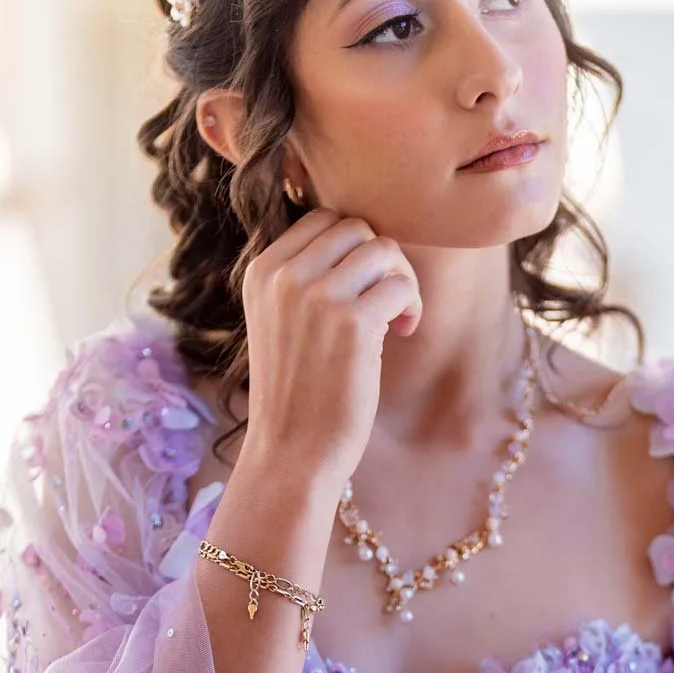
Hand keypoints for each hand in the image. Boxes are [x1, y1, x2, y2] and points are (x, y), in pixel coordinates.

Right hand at [237, 209, 422, 488]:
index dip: (352, 247)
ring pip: (383, 249)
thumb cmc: (294, 394)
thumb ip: (304, 279)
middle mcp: (284, 275)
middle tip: (385, 302)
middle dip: (380, 260)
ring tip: (396, 320)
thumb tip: (363, 240)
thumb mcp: (279, 322)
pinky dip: (411, 307)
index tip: (359, 286)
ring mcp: (317, 295)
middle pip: (355, 228)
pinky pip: (401, 286)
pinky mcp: (353, 322)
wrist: (289, 453)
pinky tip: (402, 334)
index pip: (321, 219)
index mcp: (261, 271)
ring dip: (400, 280)